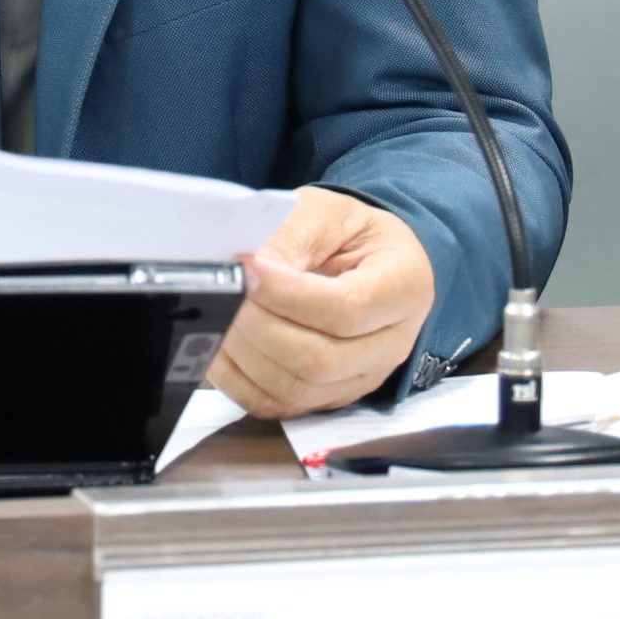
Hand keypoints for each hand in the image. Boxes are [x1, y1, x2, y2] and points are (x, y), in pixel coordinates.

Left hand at [209, 188, 434, 418]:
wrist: (364, 257)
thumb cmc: (347, 231)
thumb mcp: (324, 212)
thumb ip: (289, 238)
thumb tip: (244, 272)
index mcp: (404, 286)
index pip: (346, 309)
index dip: (288, 295)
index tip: (246, 270)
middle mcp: (391, 344)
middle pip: (320, 359)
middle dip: (260, 328)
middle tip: (223, 293)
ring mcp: (361, 378)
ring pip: (297, 389)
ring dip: (244, 356)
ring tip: (216, 315)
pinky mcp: (328, 397)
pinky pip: (279, 406)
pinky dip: (239, 381)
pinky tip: (218, 346)